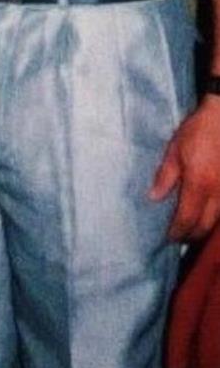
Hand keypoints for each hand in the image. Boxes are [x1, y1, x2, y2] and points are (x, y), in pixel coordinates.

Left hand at [150, 96, 219, 240]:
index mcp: (199, 183)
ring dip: (204, 228)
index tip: (168, 237)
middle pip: (205, 225)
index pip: (187, 219)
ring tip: (190, 229)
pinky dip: (215, 216)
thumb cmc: (198, 130)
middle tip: (178, 238)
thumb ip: (165, 176)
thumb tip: (154, 198)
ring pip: (218, 220)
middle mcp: (218, 191)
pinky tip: (206, 214)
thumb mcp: (175, 149)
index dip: (177, 232)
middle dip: (191, 235)